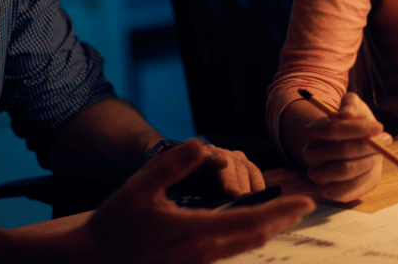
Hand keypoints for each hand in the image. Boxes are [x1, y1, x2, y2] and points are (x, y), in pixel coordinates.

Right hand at [87, 139, 314, 263]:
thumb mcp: (141, 186)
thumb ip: (173, 164)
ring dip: (264, 229)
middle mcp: (203, 252)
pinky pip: (226, 253)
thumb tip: (200, 144)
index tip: (305, 201)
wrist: (92, 259)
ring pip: (241, 247)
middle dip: (280, 220)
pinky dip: (243, 238)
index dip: (282, 210)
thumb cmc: (114, 224)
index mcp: (196, 231)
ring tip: (280, 217)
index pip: (252, 219)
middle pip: (254, 237)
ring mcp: (196, 263)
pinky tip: (245, 230)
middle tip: (302, 206)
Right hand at [301, 92, 391, 201]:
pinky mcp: (328, 191)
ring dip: (368, 161)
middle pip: (339, 150)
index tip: (379, 127)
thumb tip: (346, 113)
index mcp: (315, 130)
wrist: (362, 152)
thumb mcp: (357, 109)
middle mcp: (311, 153)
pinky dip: (364, 178)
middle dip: (368, 146)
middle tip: (385, 140)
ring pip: (344, 170)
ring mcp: (318, 174)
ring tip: (379, 154)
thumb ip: (351, 104)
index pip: (330, 128)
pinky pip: (346, 189)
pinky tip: (370, 169)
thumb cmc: (358, 128)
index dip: (356, 128)